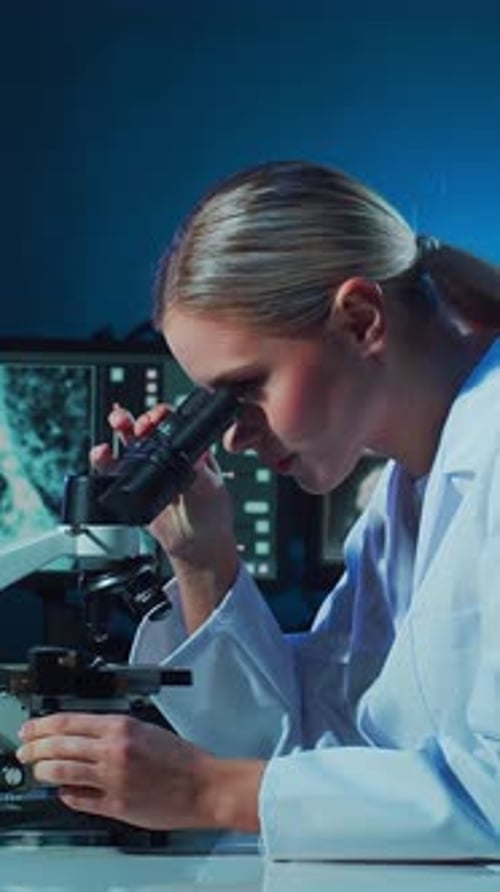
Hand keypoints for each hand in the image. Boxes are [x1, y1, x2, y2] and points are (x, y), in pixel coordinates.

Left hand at [16, 713, 263, 832]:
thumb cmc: (183, 759)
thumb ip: (115, 732)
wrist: (206, 785)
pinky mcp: (117, 805)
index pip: (69, 722)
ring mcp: (113, 779)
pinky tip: (63, 792)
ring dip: (44, 771)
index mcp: (122, 727)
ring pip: (64, 773)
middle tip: (24, 750)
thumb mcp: (147, 729)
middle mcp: (114, 751)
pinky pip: (81, 799)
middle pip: (60, 746)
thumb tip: (84, 737)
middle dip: (35, 748)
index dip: (43, 726)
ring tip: (37, 771)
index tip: (31, 728)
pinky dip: (67, 795)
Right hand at [91, 403, 239, 629]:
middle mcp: (167, 454)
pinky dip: (104, 459)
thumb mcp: (210, 490)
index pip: (174, 423)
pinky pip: (114, 469)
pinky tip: (102, 453)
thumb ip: (200, 472)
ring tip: (117, 423)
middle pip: (148, 427)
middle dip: (140, 418)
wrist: (194, 546)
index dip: (164, 416)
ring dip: (121, 428)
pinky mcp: (132, 485)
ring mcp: (148, 468)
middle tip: (139, 424)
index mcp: (190, 450)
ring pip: (129, 441)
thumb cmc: (210, 516)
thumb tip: (195, 454)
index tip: (158, 420)